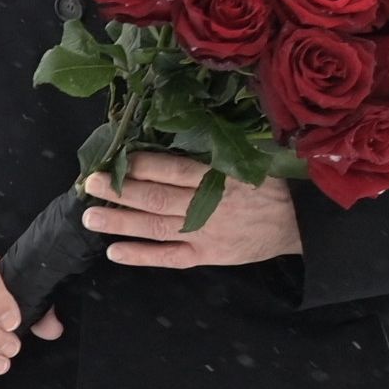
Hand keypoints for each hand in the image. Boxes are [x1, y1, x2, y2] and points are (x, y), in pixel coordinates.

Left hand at [82, 148, 302, 267]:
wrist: (299, 224)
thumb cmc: (269, 186)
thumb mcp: (250, 162)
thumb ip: (215, 153)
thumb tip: (177, 129)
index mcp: (222, 177)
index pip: (176, 170)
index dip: (144, 165)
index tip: (116, 158)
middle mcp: (210, 206)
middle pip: (158, 198)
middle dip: (121, 191)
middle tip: (90, 184)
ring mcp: (206, 233)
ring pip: (157, 228)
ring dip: (121, 223)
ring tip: (90, 218)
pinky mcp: (207, 255)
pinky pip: (170, 258)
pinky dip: (142, 256)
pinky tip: (114, 252)